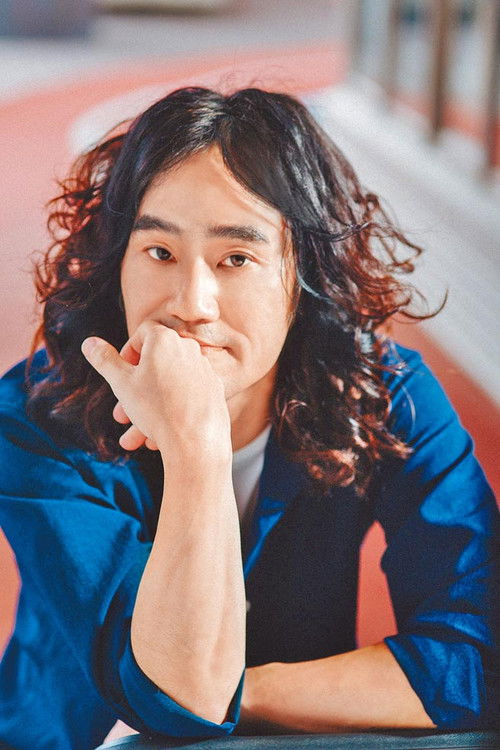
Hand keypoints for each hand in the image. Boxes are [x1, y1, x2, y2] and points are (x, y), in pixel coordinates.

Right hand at [81, 321, 230, 457]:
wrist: (196, 440)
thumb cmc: (156, 408)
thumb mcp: (121, 383)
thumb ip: (104, 360)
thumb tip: (89, 342)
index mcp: (165, 339)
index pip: (141, 333)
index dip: (127, 352)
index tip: (120, 374)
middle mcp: (189, 348)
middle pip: (156, 363)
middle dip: (135, 389)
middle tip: (121, 413)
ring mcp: (205, 368)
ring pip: (169, 384)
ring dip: (149, 407)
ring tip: (134, 436)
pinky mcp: (215, 389)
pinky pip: (187, 395)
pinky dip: (173, 409)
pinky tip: (159, 436)